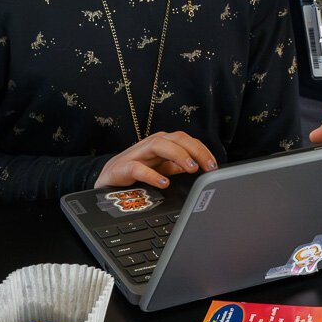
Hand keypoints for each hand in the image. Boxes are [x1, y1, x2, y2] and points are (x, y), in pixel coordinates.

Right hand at [94, 131, 217, 188]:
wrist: (107, 178)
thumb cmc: (136, 170)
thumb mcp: (161, 167)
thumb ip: (177, 166)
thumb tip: (200, 168)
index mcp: (163, 143)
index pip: (187, 140)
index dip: (202, 150)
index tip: (214, 165)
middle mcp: (152, 144)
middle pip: (177, 138)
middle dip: (196, 150)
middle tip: (209, 167)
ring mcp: (137, 154)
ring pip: (159, 145)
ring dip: (178, 155)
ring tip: (191, 169)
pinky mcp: (123, 167)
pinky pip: (138, 168)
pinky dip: (152, 174)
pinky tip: (164, 183)